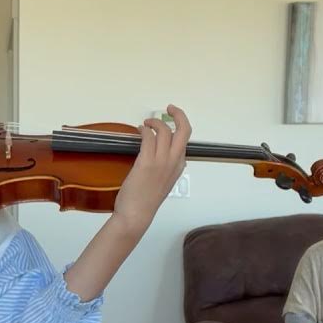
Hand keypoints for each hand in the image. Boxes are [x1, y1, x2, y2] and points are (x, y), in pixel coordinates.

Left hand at [112, 105, 191, 231]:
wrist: (137, 214)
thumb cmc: (146, 201)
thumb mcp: (164, 184)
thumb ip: (167, 170)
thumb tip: (166, 159)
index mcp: (179, 167)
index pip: (184, 141)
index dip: (178, 127)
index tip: (172, 119)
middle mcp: (174, 162)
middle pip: (184, 130)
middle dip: (179, 114)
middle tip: (169, 108)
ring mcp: (161, 162)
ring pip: (165, 131)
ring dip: (154, 122)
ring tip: (145, 124)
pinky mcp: (146, 162)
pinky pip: (149, 137)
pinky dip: (144, 130)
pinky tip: (138, 130)